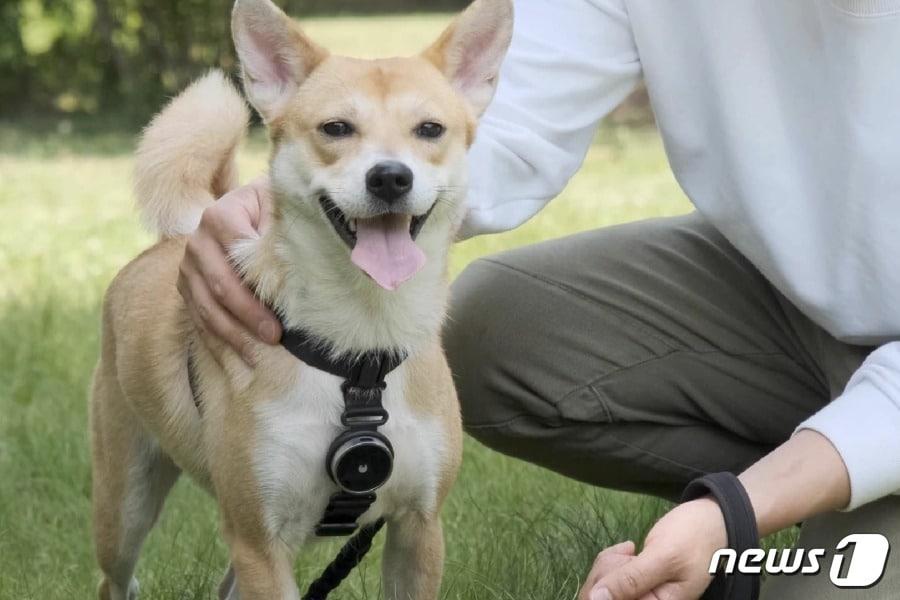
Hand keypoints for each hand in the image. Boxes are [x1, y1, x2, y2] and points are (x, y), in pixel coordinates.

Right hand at [178, 176, 281, 364]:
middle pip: (221, 284)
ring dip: (233, 334)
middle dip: (248, 314)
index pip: (237, 251)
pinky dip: (218, 340)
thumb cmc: (272, 208)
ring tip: (257, 354)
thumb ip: (280, 227)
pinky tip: (240, 355)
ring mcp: (188, 266)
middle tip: (275, 336)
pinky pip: (199, 318)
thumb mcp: (278, 205)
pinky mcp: (187, 286)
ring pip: (206, 307)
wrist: (249, 206)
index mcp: (219, 216)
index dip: (260, 281)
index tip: (283, 307)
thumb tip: (289, 263)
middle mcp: (197, 241)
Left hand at [579, 498, 725, 599]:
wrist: (710, 522)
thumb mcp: (663, 558)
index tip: (623, 561)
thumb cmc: (693, 540)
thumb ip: (631, 580)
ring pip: (601, 587)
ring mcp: (640, 595)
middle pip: (600, 597)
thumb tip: (596, 599)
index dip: (603, 586)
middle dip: (605, 571)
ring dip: (609, 563)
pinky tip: (630, 549)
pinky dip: (613, 560)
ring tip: (631, 549)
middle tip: (629, 550)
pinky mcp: (634, 584)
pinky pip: (608, 577)